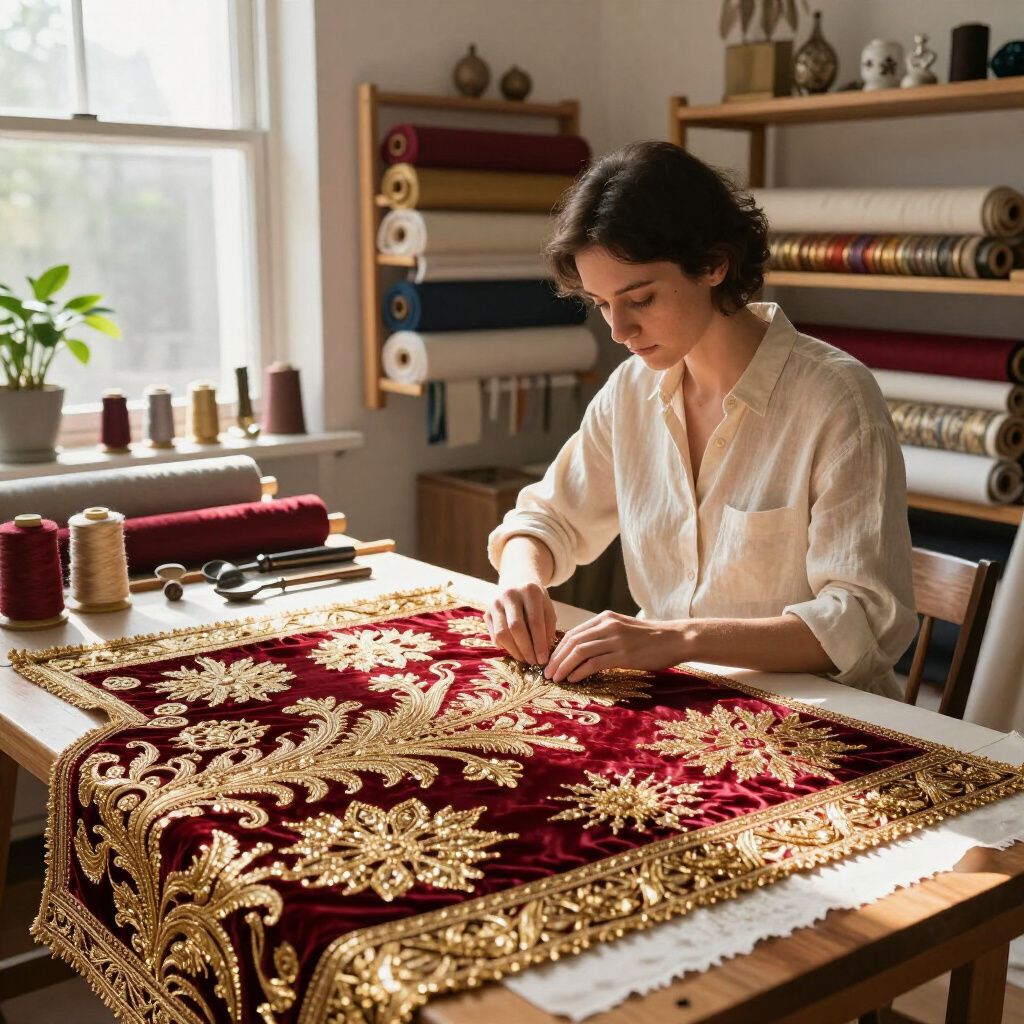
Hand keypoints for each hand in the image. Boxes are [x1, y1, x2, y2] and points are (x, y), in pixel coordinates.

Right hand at [485, 579, 556, 664]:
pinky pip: (494, 635)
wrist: (516, 579)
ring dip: (514, 651)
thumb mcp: (547, 606)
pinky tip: (515, 650)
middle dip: (526, 649)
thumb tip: (544, 652)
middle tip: (533, 662)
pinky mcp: (487, 612)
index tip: (543, 659)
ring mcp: (495, 602)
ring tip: (525, 658)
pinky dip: (505, 646)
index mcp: (530, 590)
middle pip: (516, 628)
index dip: (539, 643)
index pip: (535, 622)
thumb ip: (548, 627)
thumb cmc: (535, 597)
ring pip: (502, 633)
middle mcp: (510, 594)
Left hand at [544, 611, 688, 682]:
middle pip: (572, 641)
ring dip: (564, 666)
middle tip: (547, 673)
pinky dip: (579, 672)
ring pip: (579, 652)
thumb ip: (604, 634)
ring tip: (556, 678)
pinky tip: (573, 680)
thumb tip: (581, 650)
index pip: (573, 632)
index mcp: (605, 618)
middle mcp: (608, 625)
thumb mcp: (623, 628)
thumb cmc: (650, 638)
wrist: (676, 639)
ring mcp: (616, 639)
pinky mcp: (623, 654)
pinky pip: (594, 663)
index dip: (558, 648)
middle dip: (556, 658)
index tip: (551, 662)